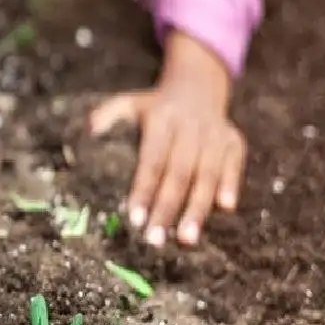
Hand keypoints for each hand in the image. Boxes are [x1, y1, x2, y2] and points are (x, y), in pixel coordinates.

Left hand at [89, 32, 245, 246]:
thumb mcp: (129, 102)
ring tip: (187, 238)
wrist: (198, 85)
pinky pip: (234, 165)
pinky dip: (230, 184)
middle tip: (156, 239)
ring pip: (207, 174)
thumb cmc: (155, 106)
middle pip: (179, 173)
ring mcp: (215, 134)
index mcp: (162, 120)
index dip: (144, 190)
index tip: (134, 218)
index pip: (152, 160)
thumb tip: (89, 131)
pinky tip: (225, 209)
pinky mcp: (234, 140)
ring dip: (198, 208)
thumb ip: (108, 115)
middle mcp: (190, 127)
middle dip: (167, 208)